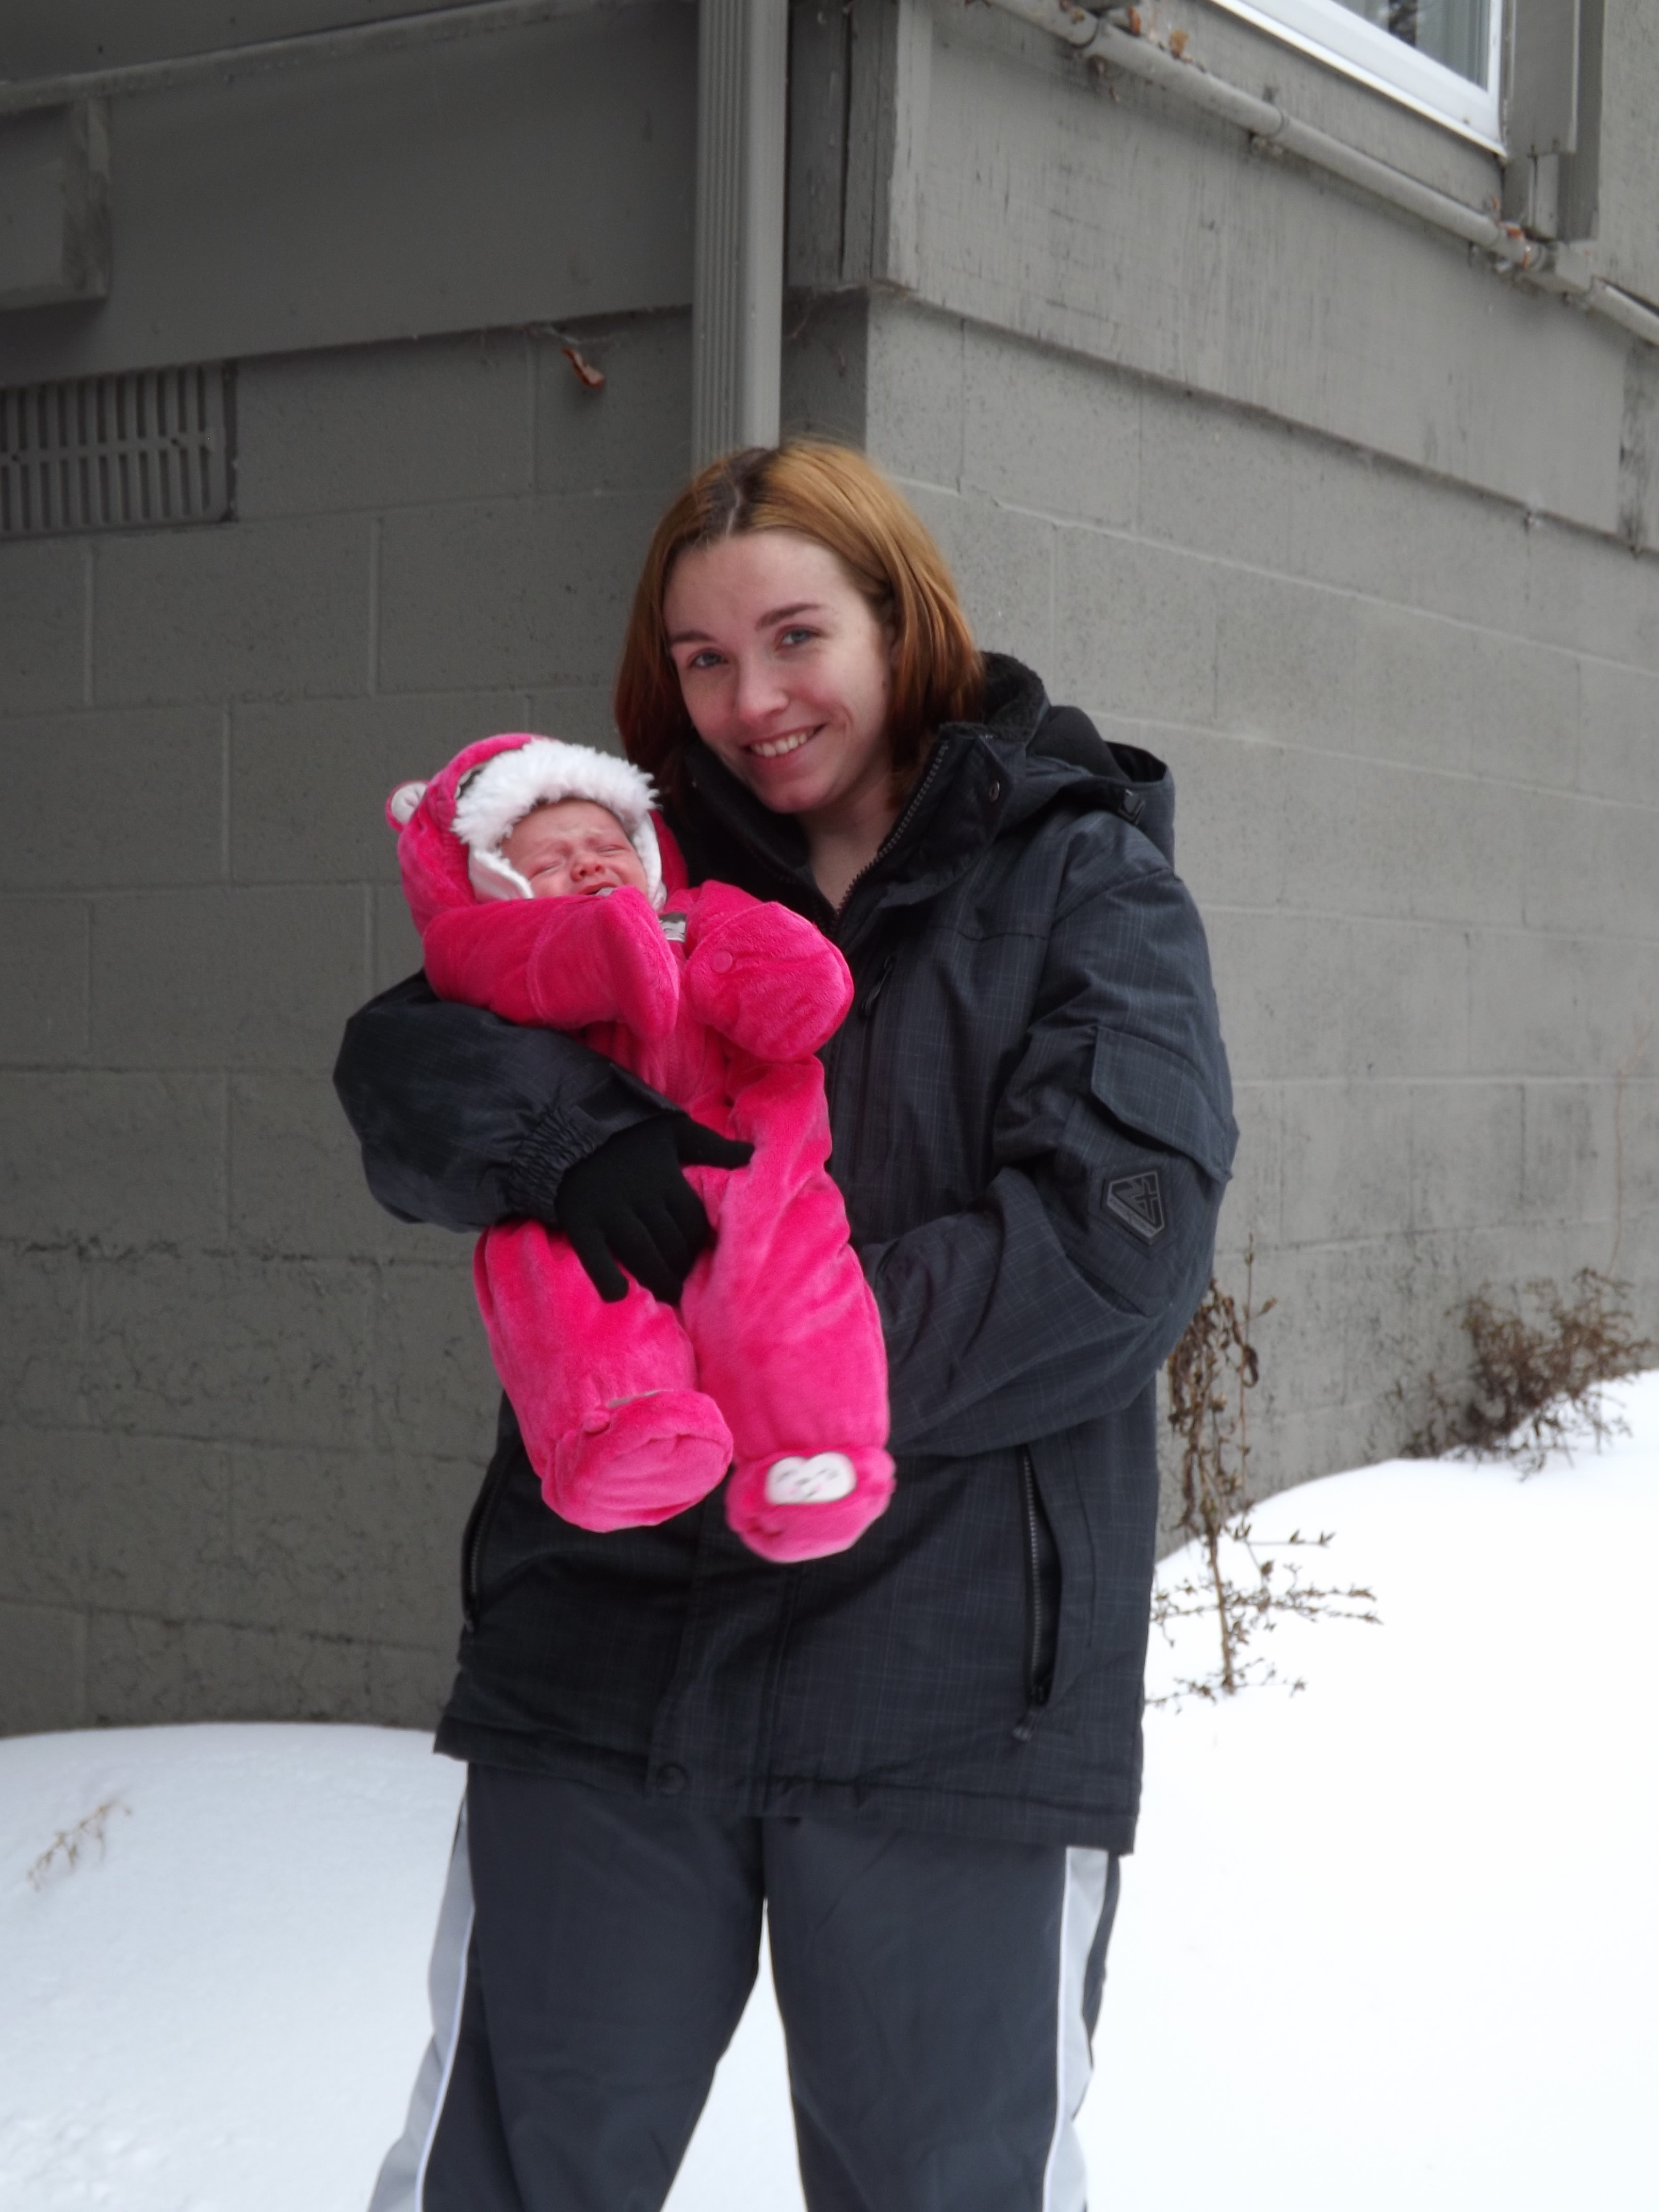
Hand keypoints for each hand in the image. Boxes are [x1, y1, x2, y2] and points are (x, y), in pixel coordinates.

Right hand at [554, 1115, 753, 1303]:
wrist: (565, 1122)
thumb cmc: (627, 1130)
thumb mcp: (675, 1130)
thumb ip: (713, 1146)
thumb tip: (753, 1155)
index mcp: (666, 1176)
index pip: (693, 1220)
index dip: (699, 1243)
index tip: (700, 1256)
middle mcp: (640, 1195)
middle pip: (670, 1241)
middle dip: (682, 1265)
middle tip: (686, 1284)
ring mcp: (608, 1209)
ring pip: (641, 1251)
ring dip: (657, 1278)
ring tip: (669, 1298)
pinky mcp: (579, 1219)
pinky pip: (593, 1253)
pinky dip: (605, 1275)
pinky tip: (619, 1294)